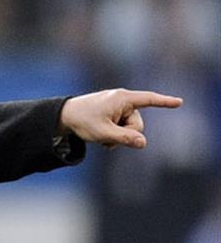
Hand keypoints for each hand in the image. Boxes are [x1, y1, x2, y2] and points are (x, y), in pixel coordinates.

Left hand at [58, 88, 182, 148]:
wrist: (63, 116)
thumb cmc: (82, 121)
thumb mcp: (103, 133)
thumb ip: (124, 138)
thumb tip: (143, 143)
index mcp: (122, 99)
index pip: (148, 100)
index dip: (164, 102)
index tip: (179, 102)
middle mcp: (122, 99)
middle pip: (138, 124)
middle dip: (126, 134)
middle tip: (106, 137)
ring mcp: (117, 106)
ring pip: (130, 128)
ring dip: (118, 136)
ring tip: (101, 136)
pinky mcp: (112, 112)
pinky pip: (122, 127)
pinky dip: (114, 134)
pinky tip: (101, 135)